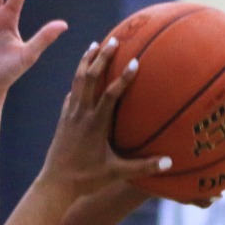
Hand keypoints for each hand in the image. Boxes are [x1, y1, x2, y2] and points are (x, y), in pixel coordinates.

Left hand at [37, 39, 169, 196]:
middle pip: (90, 78)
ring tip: (95, 45)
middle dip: (102, 57)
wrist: (54, 184)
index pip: (110, 96)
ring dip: (86, 61)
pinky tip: (81, 75)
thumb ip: (143, 167)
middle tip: (114, 39)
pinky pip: (71, 94)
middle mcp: (81, 115)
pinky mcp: (63, 118)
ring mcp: (70, 115)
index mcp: (95, 125)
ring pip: (77, 81)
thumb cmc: (87, 179)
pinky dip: (77, 81)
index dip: (123, 79)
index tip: (134, 62)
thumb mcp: (116, 174)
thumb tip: (169, 162)